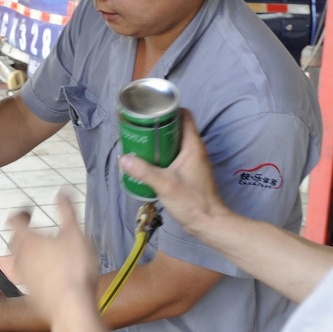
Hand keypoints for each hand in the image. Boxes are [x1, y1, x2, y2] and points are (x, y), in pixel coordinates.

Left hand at [8, 194, 100, 328]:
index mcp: (28, 241)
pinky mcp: (32, 295)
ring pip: (19, 261)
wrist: (72, 308)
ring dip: (27, 254)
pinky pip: (28, 279)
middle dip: (22, 234)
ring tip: (43, 253)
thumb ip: (67, 211)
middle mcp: (21, 259)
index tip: (30, 212)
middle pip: (13, 241)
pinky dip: (35, 272)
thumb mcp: (75, 234)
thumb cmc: (75, 269)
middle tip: (35, 231)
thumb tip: (62, 192)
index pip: (14, 221)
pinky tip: (49, 275)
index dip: (21, 214)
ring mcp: (24, 278)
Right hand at [118, 111, 227, 239]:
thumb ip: (144, 171)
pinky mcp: (188, 172)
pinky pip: (174, 155)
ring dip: (158, 141)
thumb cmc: (193, 202)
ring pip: (174, 142)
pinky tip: (148, 162)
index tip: (151, 111)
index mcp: (193, 145)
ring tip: (140, 143)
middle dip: (158, 125)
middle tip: (139, 128)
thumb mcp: (165, 185)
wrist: (208, 222)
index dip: (169, 109)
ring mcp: (192, 161)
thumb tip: (124, 159)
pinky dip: (161, 154)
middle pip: (176, 127)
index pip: (184, 116)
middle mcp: (194, 150)